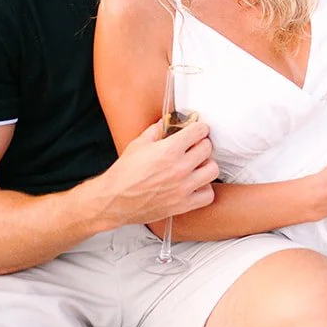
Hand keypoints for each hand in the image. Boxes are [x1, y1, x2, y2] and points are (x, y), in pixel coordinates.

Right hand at [102, 117, 219, 227]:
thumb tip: (165, 122)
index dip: (199, 128)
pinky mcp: (183, 204)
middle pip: (207, 148)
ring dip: (206, 165)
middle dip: (202, 144)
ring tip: (197, 166)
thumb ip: (156, 131)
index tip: (198, 130)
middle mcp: (179, 167)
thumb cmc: (124, 173)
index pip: (199, 131)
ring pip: (212, 170)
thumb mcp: (138, 144)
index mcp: (169, 150)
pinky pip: (208, 195)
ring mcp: (183, 187)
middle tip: (195, 146)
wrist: (114, 200)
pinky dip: (205, 189)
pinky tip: (196, 185)